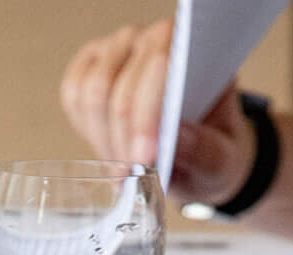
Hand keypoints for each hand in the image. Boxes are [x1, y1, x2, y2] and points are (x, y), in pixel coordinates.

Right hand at [59, 20, 255, 204]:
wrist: (195, 153)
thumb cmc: (210, 151)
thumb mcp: (219, 160)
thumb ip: (203, 151)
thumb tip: (177, 139)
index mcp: (190, 49)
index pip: (157, 67)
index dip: (145, 116)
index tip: (145, 160)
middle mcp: (151, 40)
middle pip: (117, 89)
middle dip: (122, 142)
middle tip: (133, 177)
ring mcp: (117, 50)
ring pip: (91, 96)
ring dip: (104, 141)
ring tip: (125, 170)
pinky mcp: (90, 66)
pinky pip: (73, 96)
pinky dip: (87, 130)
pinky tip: (109, 149)